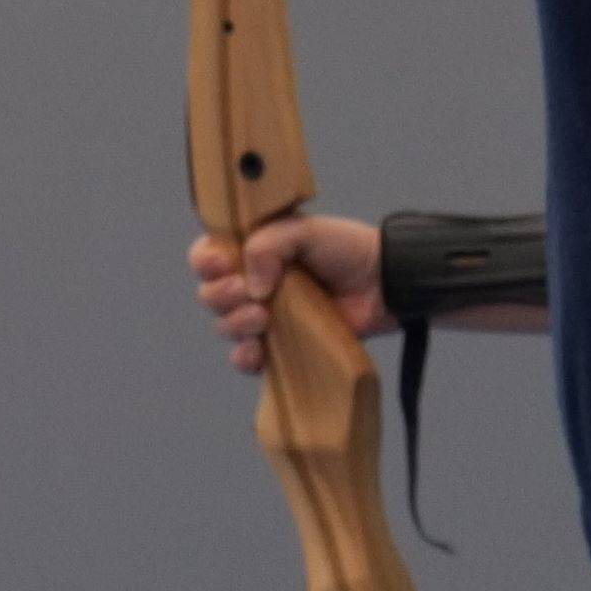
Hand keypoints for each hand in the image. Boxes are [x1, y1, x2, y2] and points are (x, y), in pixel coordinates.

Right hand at [187, 214, 382, 372]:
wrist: (384, 284)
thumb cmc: (346, 250)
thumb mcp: (305, 230)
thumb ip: (268, 245)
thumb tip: (251, 284)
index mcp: (251, 252)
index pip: (207, 257)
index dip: (205, 262)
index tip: (222, 263)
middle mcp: (252, 284)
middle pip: (210, 295)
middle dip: (221, 294)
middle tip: (248, 290)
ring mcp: (265, 317)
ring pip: (225, 326)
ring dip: (235, 323)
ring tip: (263, 317)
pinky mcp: (281, 347)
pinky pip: (247, 359)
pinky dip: (245, 357)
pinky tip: (257, 350)